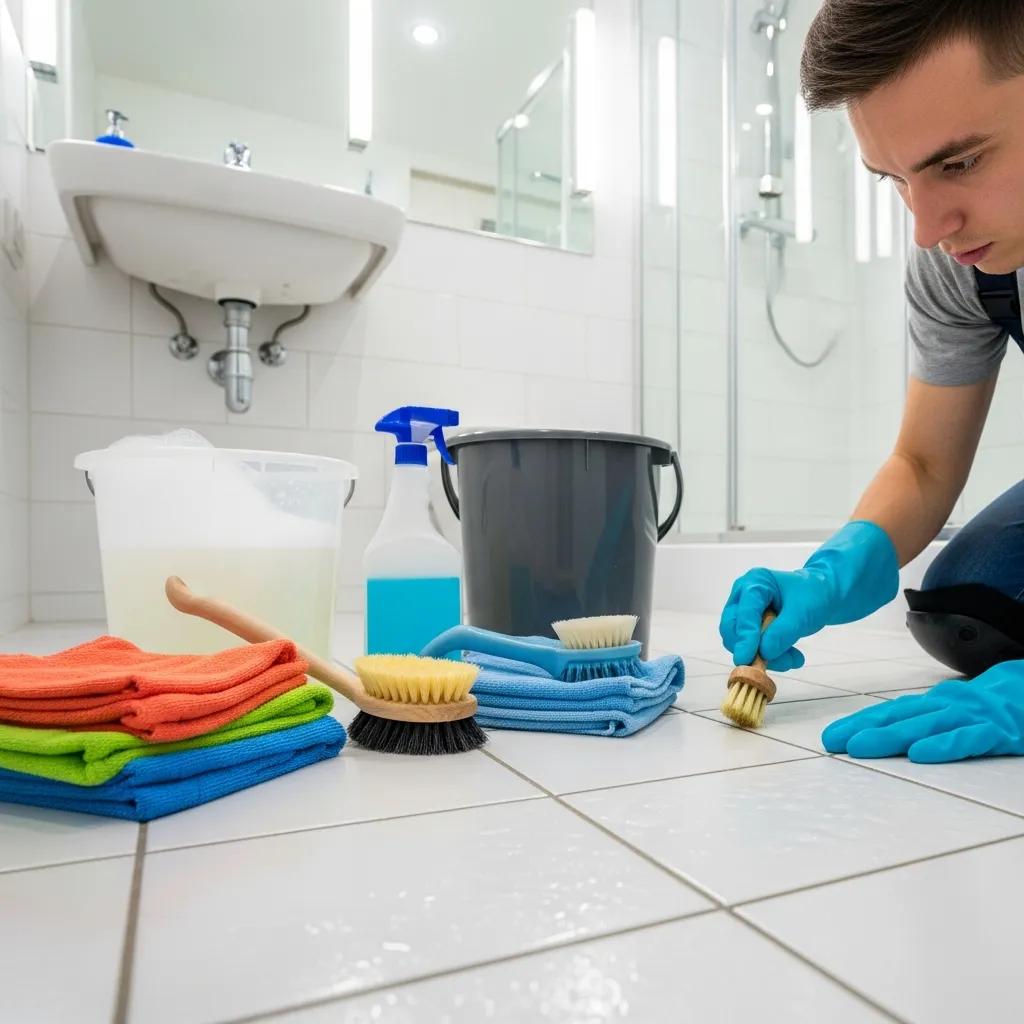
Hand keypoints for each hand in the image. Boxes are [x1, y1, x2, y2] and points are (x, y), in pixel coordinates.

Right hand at [719, 521, 898, 671]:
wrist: (822, 596)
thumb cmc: (814, 596)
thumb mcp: (804, 613)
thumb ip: (783, 632)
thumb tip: (763, 653)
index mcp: (755, 582)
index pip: (744, 612)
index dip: (745, 636)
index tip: (746, 658)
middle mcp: (742, 596)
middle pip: (732, 628)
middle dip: (753, 649)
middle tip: (782, 661)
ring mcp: (743, 613)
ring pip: (739, 642)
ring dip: (765, 657)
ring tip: (794, 658)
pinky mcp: (749, 628)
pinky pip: (750, 649)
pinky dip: (770, 658)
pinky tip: (793, 656)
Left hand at [822, 660, 1023, 762]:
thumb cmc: (992, 707)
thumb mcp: (955, 712)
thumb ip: (926, 722)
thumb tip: (885, 735)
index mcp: (935, 703)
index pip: (890, 712)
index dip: (859, 723)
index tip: (830, 737)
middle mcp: (947, 705)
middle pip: (899, 717)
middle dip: (863, 729)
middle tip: (832, 743)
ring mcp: (972, 716)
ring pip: (925, 726)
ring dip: (890, 736)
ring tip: (861, 747)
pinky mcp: (997, 732)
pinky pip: (967, 740)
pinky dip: (943, 746)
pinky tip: (920, 755)